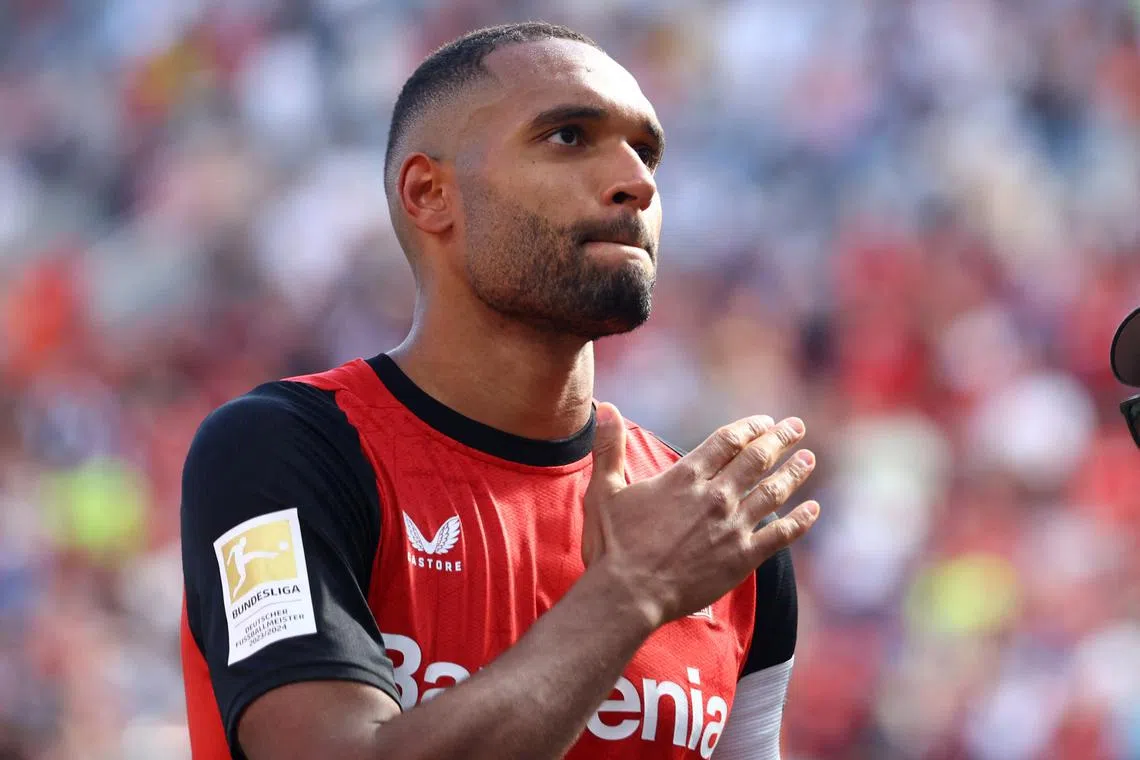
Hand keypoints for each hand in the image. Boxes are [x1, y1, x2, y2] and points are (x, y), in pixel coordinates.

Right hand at [582, 403, 818, 627]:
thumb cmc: (612, 544)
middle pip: (757, 459)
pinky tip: (814, 509)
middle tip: (796, 427)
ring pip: (773, 491)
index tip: (764, 421)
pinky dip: (801, 521)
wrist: (629, 594)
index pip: (727, 441)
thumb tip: (606, 408)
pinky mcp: (743, 558)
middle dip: (779, 439)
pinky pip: (781, 535)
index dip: (749, 428)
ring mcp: (732, 526)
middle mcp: (715, 496)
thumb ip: (609, 447)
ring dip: (794, 472)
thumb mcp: (604, 489)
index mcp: (686, 476)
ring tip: (809, 458)